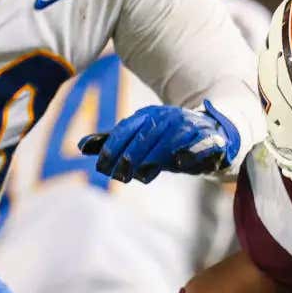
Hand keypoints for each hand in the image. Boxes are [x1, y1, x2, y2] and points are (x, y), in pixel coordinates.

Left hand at [78, 100, 241, 182]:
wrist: (210, 133)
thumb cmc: (169, 140)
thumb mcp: (140, 140)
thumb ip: (114, 143)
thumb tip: (81, 147)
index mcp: (148, 116)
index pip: (126, 129)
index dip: (112, 147)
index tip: (103, 167)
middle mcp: (167, 118)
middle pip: (145, 136)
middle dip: (131, 156)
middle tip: (120, 176)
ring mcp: (188, 126)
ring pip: (168, 139)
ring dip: (154, 157)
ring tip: (142, 174)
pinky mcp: (208, 138)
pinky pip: (197, 144)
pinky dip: (188, 152)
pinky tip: (178, 163)